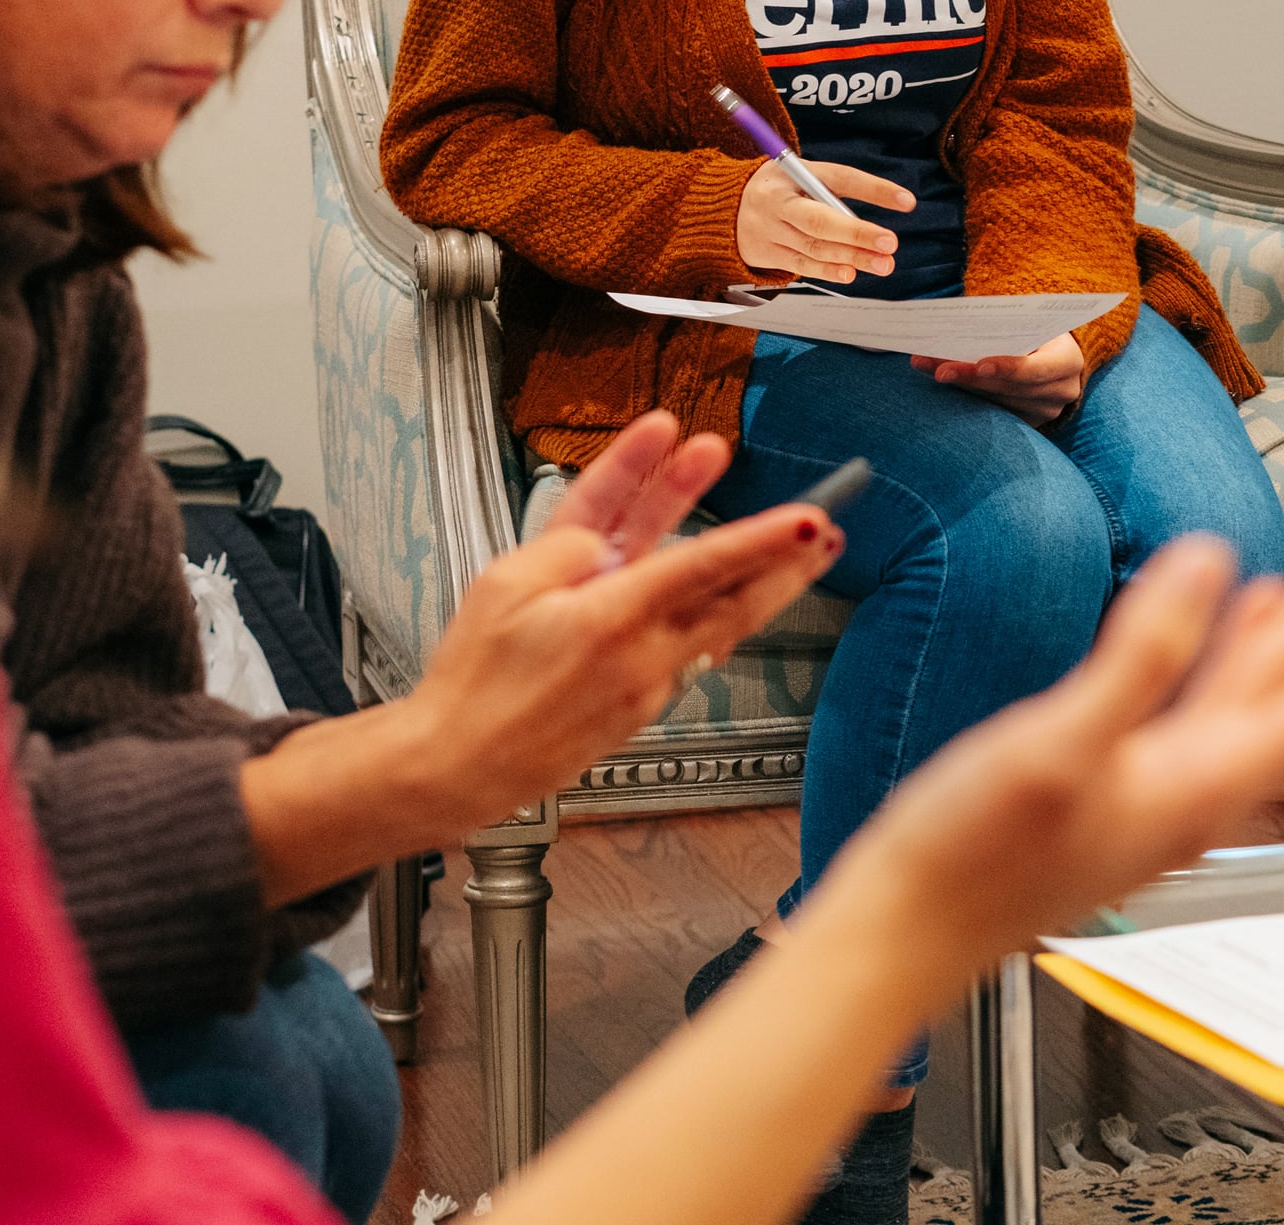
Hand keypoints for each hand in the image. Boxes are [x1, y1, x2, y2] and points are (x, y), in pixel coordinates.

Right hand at [239, 414, 840, 895]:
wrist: (457, 764)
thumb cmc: (472, 678)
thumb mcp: (504, 582)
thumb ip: (568, 545)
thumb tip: (613, 540)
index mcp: (610, 616)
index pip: (702, 563)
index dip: (760, 537)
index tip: (805, 518)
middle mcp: (639, 653)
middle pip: (732, 598)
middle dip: (785, 561)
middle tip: (826, 528)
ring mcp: (645, 684)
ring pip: (718, 625)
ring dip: (762, 586)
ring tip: (800, 555)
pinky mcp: (639, 706)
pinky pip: (685, 652)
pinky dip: (708, 620)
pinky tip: (725, 598)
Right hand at [735, 156, 914, 284]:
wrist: (721, 210)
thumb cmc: (776, 190)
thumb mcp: (798, 177)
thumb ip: (830, 194)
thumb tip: (867, 222)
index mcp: (793, 172)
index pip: (840, 178)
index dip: (874, 189)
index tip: (906, 202)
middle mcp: (779, 201)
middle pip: (820, 219)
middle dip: (857, 233)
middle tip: (889, 243)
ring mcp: (770, 230)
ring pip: (814, 246)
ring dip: (851, 257)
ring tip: (882, 264)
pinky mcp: (766, 253)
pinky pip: (801, 264)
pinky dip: (827, 269)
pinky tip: (850, 272)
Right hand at [809, 513, 1283, 978]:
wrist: (906, 930)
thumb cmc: (968, 859)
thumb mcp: (1056, 742)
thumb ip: (1141, 654)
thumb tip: (1211, 565)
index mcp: (1203, 779)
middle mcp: (1203, 786)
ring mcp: (1168, 786)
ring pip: (1270, 689)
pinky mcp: (1128, 781)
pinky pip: (1213, 700)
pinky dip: (1241, 649)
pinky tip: (1240, 617)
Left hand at [911, 332, 1084, 425]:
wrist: (1056, 352)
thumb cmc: (1039, 328)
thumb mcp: (1033, 321)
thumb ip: (1008, 327)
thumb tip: (961, 327)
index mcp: (1068, 362)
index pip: (1038, 369)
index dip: (1009, 368)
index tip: (980, 365)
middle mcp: (1062, 391)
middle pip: (1010, 388)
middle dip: (971, 377)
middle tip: (938, 369)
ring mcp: (1045, 411)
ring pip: (997, 402)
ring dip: (960, 386)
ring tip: (928, 368)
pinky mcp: (1028, 422)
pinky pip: (994, 412)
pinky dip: (967, 396)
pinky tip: (943, 382)